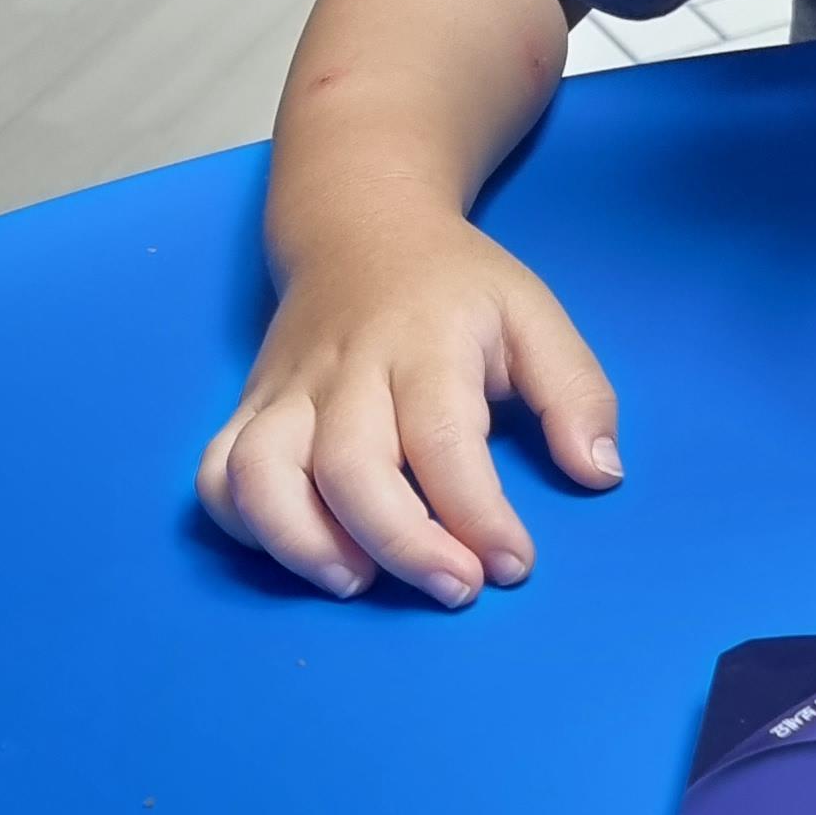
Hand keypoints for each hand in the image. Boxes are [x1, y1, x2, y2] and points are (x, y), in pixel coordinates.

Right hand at [197, 214, 619, 604]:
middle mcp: (345, 370)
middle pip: (348, 466)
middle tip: (456, 588)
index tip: (513, 565)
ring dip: (301, 542)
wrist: (360, 226)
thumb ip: (576, 394)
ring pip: (259, 472)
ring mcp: (286, 391)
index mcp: (425, 344)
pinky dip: (242, 523)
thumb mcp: (535, 316)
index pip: (443, 439)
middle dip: (401, 542)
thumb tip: (599, 474)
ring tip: (357, 583)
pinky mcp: (250, 409)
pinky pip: (216, 472)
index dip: (477, 515)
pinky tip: (300, 551)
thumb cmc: (459, 288)